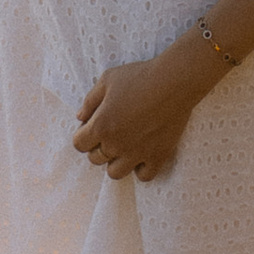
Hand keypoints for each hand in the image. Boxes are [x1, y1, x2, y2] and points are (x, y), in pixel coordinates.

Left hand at [74, 45, 205, 181]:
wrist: (174, 81)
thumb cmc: (139, 77)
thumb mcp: (107, 80)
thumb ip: (89, 101)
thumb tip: (80, 117)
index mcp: (101, 126)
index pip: (79, 144)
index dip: (83, 134)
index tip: (93, 125)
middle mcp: (116, 145)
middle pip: (95, 159)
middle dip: (98, 146)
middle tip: (111, 131)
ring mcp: (137, 154)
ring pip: (115, 173)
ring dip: (116, 161)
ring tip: (124, 146)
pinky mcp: (158, 156)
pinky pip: (144, 176)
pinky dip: (141, 168)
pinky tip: (143, 153)